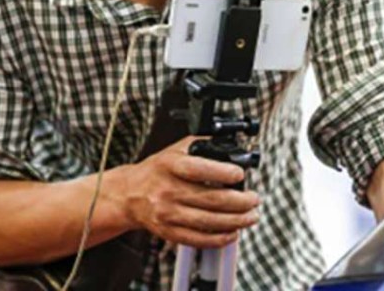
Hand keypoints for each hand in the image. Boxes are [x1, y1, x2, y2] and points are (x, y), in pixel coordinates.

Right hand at [121, 136, 259, 247]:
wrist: (129, 194)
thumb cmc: (156, 170)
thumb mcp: (176, 149)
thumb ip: (202, 145)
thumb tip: (231, 148)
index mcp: (170, 166)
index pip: (198, 169)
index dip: (223, 172)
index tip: (240, 174)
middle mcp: (168, 190)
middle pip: (210, 199)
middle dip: (240, 201)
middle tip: (254, 199)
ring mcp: (168, 214)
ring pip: (208, 221)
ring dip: (235, 221)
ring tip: (251, 216)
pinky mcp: (169, 231)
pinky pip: (198, 239)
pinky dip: (218, 238)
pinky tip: (232, 232)